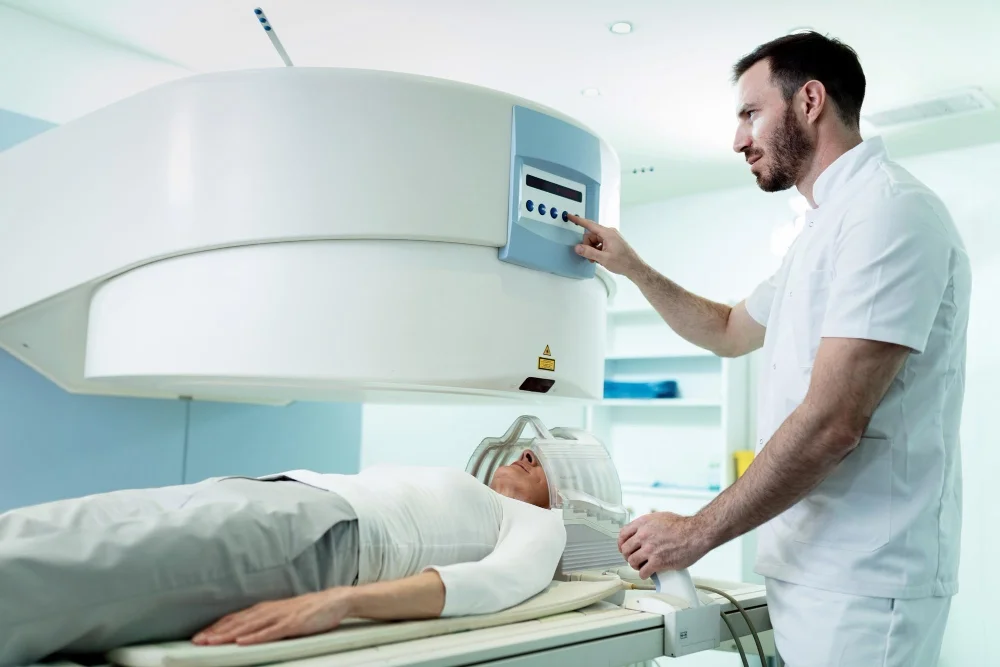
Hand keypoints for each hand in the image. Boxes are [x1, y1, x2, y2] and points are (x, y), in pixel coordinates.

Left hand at [192, 589, 353, 645]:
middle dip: (216, 632)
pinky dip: (255, 637)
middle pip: (237, 622)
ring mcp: (281, 616)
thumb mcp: (283, 614)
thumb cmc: (310, 610)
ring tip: (212, 642)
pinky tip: (242, 642)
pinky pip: (271, 632)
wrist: (335, 601)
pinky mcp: (293, 624)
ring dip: (228, 634)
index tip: (200, 636)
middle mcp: (269, 610)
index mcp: (266, 608)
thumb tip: (247, 630)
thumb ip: (266, 621)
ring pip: (249, 626)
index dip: (216, 627)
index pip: (235, 618)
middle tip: (197, 641)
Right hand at [567, 213, 644, 277]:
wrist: (635, 267)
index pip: (589, 225)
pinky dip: (597, 250)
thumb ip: (589, 252)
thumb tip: (577, 248)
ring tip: (597, 260)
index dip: (578, 221)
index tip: (570, 216)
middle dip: (588, 246)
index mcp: (607, 233)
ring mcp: (611, 237)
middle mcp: (609, 233)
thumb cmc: (623, 262)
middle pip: (591, 235)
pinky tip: (600, 258)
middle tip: (591, 257)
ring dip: (592, 249)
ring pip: (595, 240)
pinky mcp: (612, 242)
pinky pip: (600, 243)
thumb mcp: (603, 258)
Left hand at [618, 512, 713, 578]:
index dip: (621, 543)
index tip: (623, 548)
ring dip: (635, 566)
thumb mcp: (660, 517)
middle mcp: (644, 535)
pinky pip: (643, 572)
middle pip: (625, 550)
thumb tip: (641, 530)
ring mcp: (650, 549)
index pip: (622, 534)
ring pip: (632, 562)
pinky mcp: (658, 562)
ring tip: (641, 566)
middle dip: (628, 555)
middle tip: (633, 558)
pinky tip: (648, 573)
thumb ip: (648, 524)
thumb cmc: (683, 526)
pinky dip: (644, 574)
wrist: (696, 534)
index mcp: (643, 523)